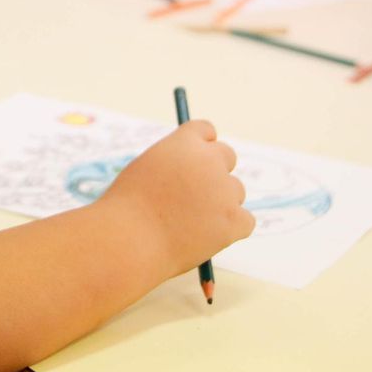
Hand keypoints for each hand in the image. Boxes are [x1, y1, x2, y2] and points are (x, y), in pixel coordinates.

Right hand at [97, 120, 252, 276]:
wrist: (129, 241)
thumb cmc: (127, 209)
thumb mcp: (144, 170)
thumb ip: (172, 163)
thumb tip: (190, 171)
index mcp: (184, 143)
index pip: (206, 130)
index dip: (201, 146)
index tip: (195, 161)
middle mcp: (209, 160)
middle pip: (227, 156)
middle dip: (215, 172)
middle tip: (197, 196)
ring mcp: (225, 190)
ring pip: (235, 192)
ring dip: (220, 204)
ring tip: (188, 224)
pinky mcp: (235, 219)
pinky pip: (244, 221)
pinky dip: (229, 230)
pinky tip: (203, 238)